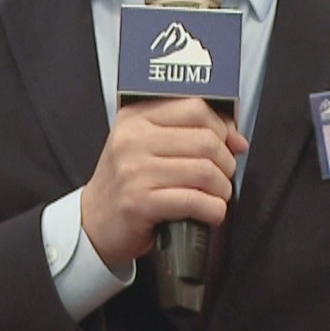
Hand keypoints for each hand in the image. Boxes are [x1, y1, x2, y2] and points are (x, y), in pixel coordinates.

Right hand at [80, 98, 247, 268]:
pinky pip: (194, 201)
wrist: (93, 223)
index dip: (223, 127)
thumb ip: (188, 134)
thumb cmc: (126, 183)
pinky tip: (211, 212)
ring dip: (222, 189)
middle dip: (226, 162)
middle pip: (206, 140)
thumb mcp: (147, 146)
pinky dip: (213, 210)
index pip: (195, 108)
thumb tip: (236, 139)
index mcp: (136, 117)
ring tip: (217, 196)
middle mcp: (132, 139)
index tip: (230, 143)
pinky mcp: (139, 202)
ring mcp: (134, 171)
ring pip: (204, 171)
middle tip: (224, 176)